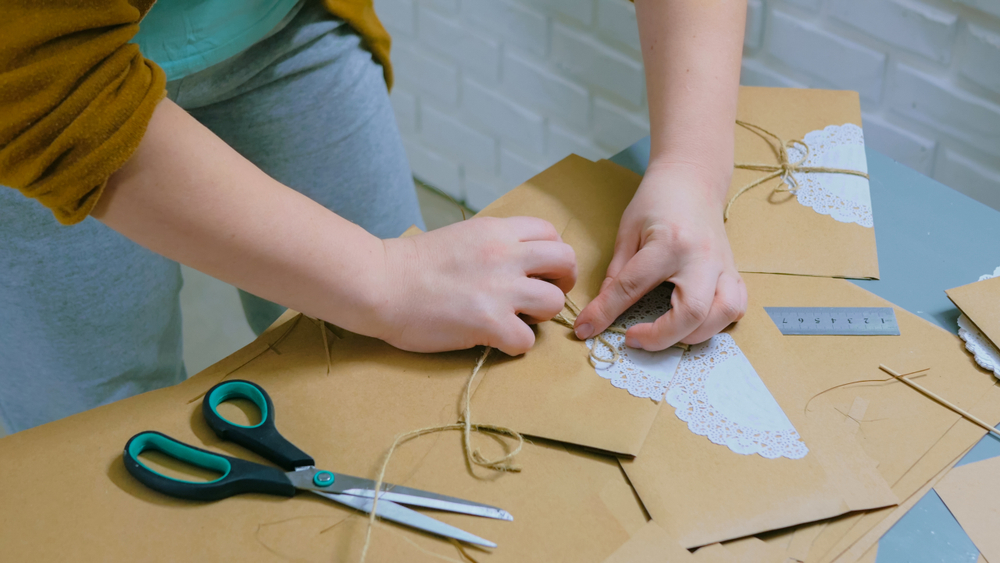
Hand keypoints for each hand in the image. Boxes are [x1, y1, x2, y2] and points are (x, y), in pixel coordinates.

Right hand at [377, 216, 576, 354]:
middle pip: (566, 262)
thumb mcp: (461, 236)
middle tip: (544, 295)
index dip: (552, 254)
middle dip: (562, 281)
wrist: (380, 283)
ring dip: (540, 315)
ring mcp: (500, 290)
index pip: (551, 233)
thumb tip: (516, 259)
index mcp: (497, 231)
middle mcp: (506, 255)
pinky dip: (515, 345)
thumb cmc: (411, 264)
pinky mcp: (489, 323)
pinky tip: (496, 341)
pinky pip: (527, 341)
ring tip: (516, 320)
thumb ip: (493, 244)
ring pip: (554, 302)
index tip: (541, 270)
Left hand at [574, 163, 745, 349]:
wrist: (692, 178)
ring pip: (722, 314)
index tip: (587, 330)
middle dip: (661, 337)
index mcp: (668, 243)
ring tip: (667, 334)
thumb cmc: (656, 202)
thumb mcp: (627, 233)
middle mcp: (701, 257)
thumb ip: (616, 276)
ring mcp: (723, 265)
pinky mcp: (734, 271)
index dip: (605, 313)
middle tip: (634, 338)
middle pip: (692, 312)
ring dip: (693, 335)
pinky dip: (718, 323)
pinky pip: (737, 306)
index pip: (632, 287)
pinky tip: (696, 324)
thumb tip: (598, 314)